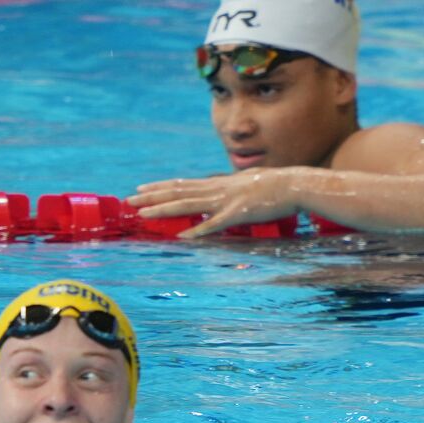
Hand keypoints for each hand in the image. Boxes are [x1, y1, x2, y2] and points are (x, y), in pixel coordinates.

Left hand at [128, 168, 304, 238]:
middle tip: (129, 199)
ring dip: (164, 209)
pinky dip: (197, 230)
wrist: (294, 184)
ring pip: (188, 204)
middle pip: (178, 191)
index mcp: (220, 183)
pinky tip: (182, 237)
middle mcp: (218, 189)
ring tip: (143, 213)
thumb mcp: (249, 184)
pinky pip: (214, 224)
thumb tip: (224, 190)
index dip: (161, 186)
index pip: (183, 184)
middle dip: (152, 196)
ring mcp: (227, 201)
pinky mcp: (239, 214)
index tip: (141, 188)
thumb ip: (233, 189)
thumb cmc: (276, 185)